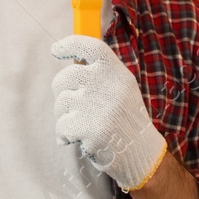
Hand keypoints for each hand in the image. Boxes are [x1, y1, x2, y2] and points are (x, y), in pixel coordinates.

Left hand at [50, 34, 167, 191]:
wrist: (142, 154)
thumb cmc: (126, 122)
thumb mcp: (122, 90)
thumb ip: (100, 76)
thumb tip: (68, 64)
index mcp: (117, 72)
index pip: (89, 47)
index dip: (69, 44)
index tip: (56, 49)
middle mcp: (108, 85)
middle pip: (64, 78)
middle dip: (61, 94)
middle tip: (73, 108)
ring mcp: (98, 106)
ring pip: (60, 103)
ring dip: (64, 117)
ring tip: (83, 126)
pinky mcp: (89, 127)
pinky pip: (61, 126)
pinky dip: (64, 135)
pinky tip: (78, 139)